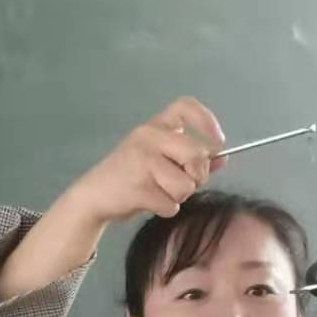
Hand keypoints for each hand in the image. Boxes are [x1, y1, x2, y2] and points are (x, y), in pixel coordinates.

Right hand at [64, 97, 226, 223]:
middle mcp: (149, 137)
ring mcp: (142, 161)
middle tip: (185, 183)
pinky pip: (171, 205)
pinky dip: (165, 210)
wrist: (94, 195)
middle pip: (196, 155)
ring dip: (179, 197)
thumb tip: (222, 158)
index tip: (217, 142)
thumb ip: (189, 158)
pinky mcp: (138, 187)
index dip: (207, 121)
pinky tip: (149, 202)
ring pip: (186, 185)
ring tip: (160, 192)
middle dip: (197, 176)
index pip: (185, 107)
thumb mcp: (159, 160)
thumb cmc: (130, 176)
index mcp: (155, 126)